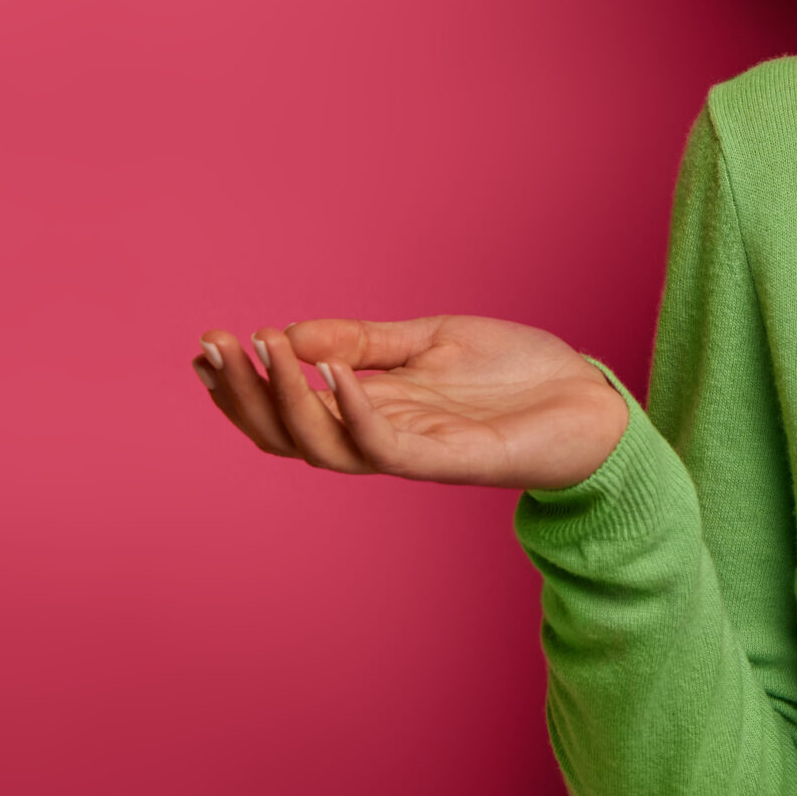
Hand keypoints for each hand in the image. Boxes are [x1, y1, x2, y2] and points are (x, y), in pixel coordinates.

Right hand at [188, 316, 630, 489]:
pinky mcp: (451, 462)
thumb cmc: (516, 373)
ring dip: (287, 400)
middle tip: (214, 347)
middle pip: (287, 433)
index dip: (242, 384)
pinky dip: (354, 412)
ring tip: (266, 350)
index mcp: (372, 409)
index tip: (206, 343)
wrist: (590, 398)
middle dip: (243, 393)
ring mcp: (414, 453)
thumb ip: (363, 343)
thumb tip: (288, 334)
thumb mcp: (431, 340)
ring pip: (324, 446)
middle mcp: (382, 436)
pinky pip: (386, 447)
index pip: (286, 409)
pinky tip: (334, 375)